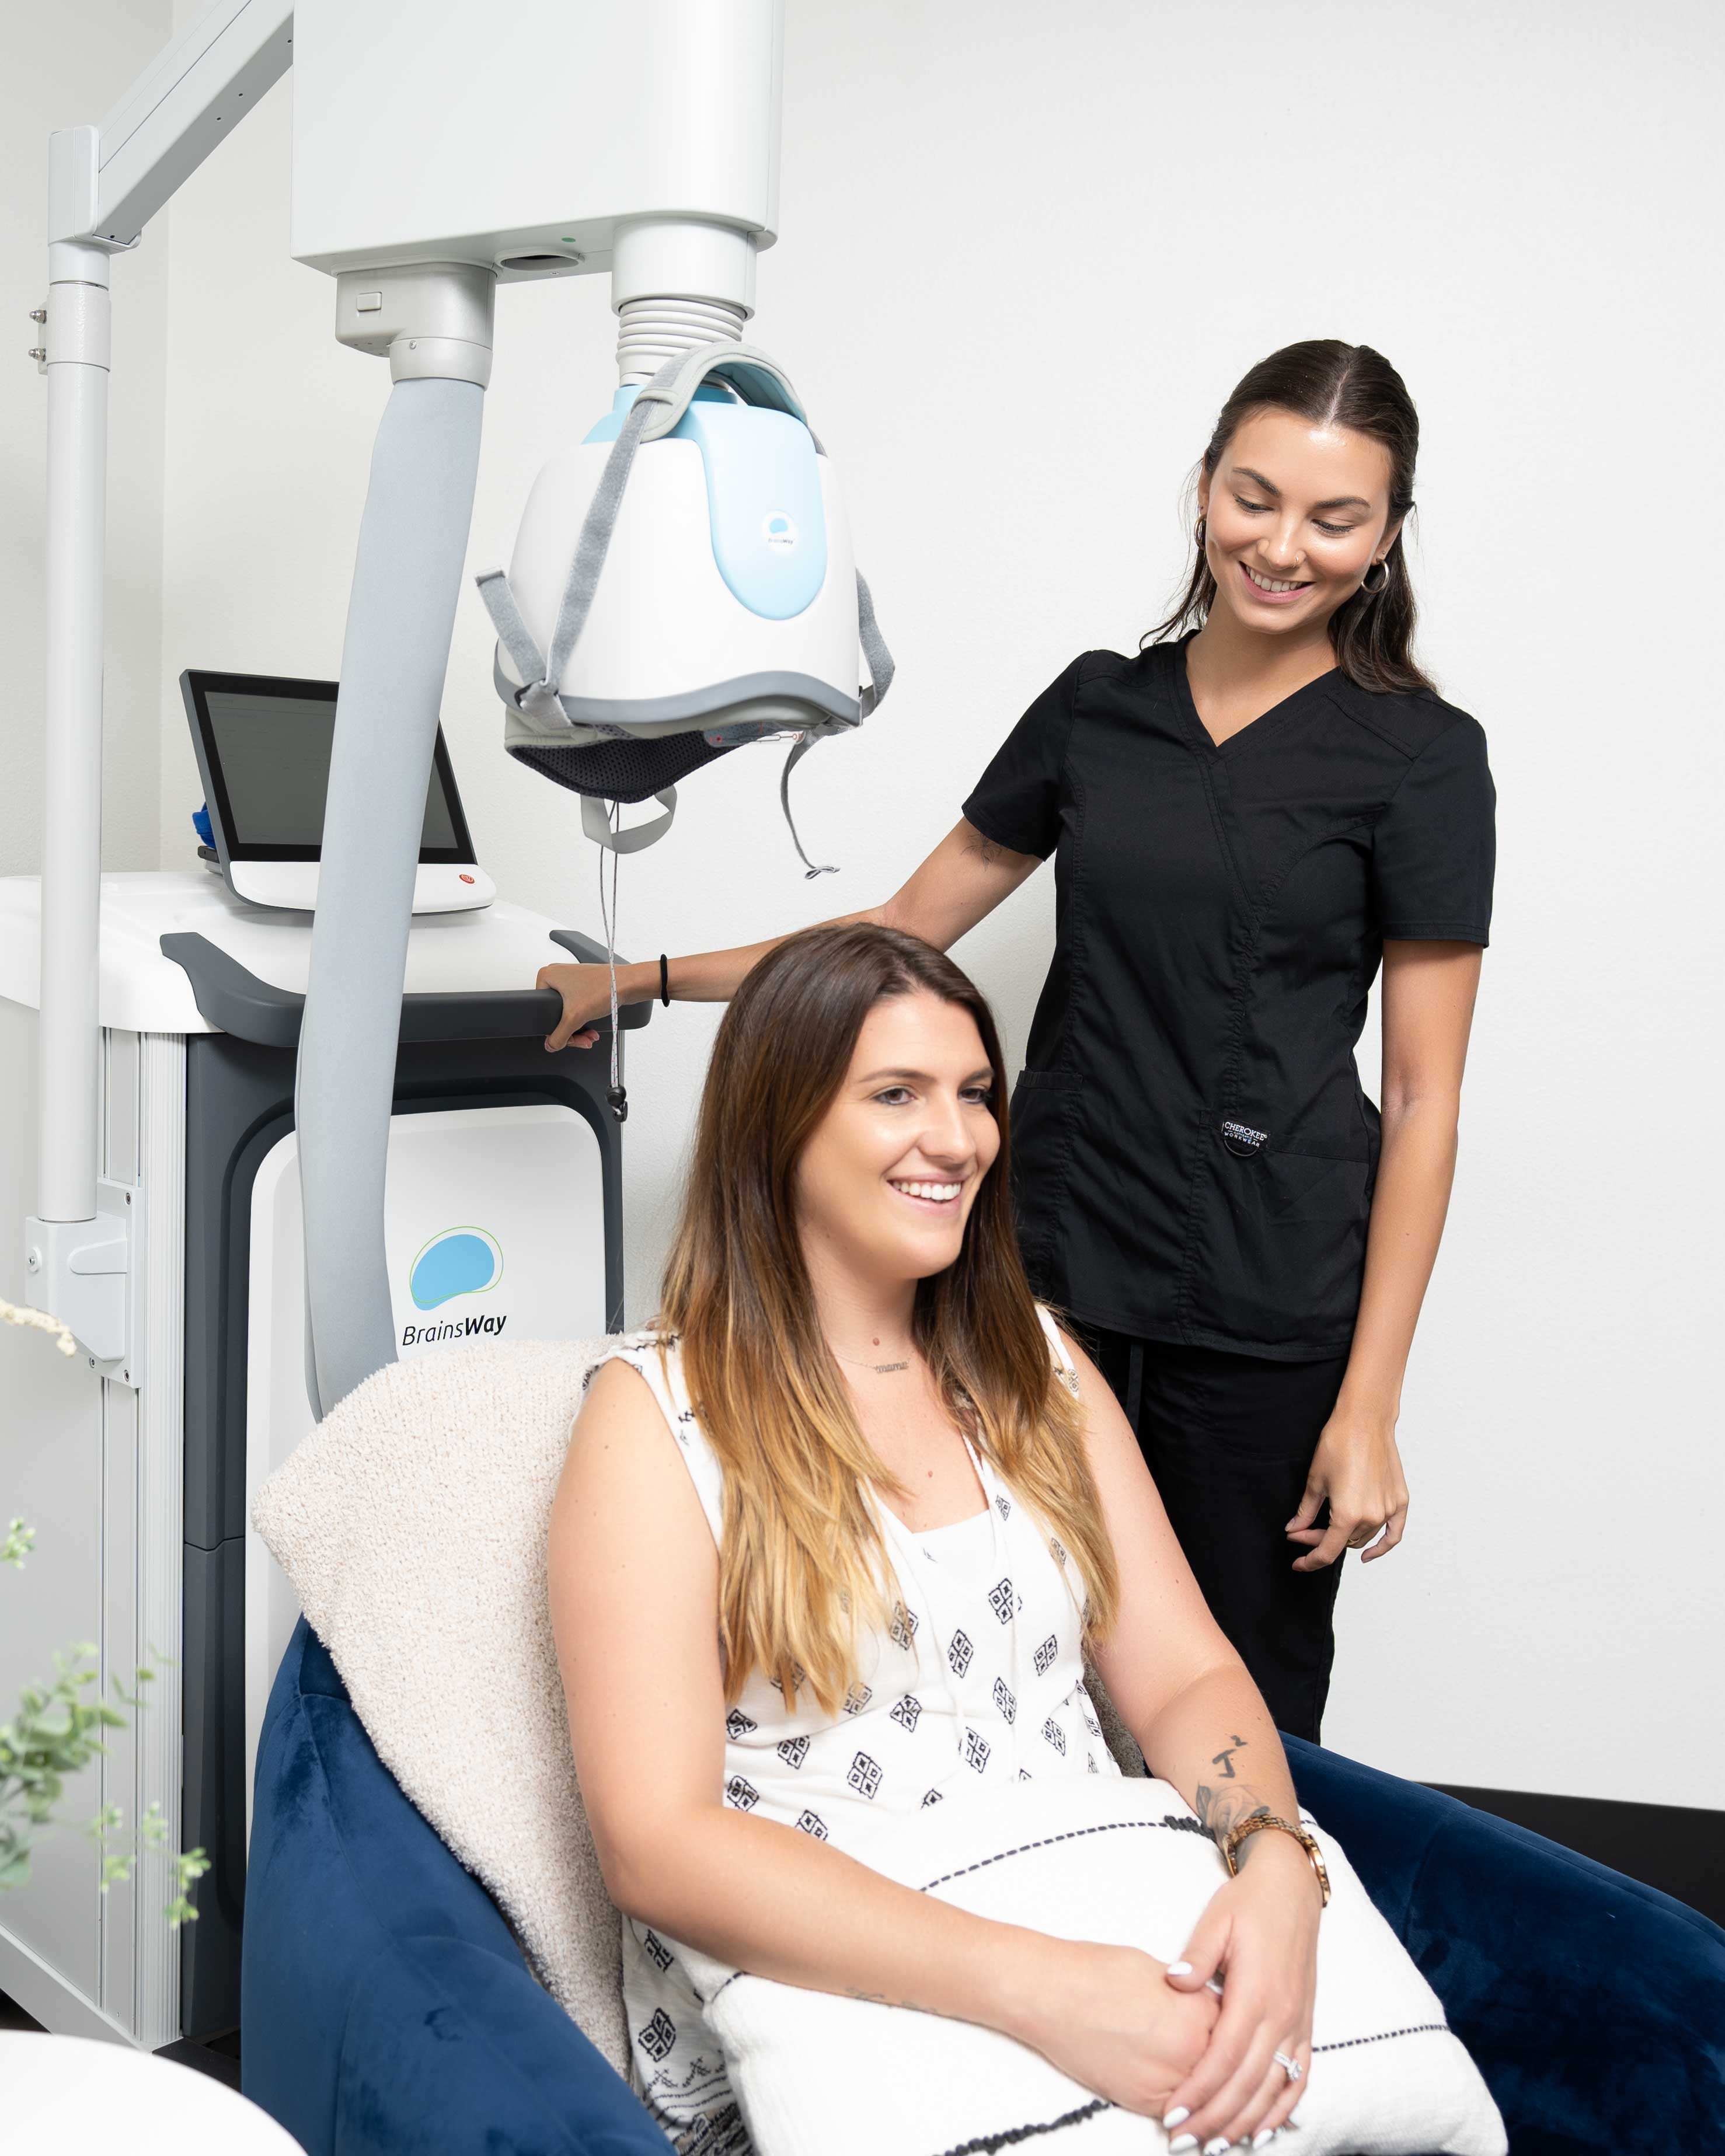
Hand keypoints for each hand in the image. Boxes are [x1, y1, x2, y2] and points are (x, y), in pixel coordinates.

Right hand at [536, 962, 606, 1051]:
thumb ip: (559, 1035)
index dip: (555, 1030)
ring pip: (568, 1013)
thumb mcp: (575, 1017)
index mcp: (547, 976)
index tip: (568, 1038)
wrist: (629, 984)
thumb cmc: (605, 987)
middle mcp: (558, 976)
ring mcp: (571, 980)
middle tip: (582, 1040)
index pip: (542, 1011)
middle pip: (555, 1015)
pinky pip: (578, 1008)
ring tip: (589, 1035)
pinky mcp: (583, 986)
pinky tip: (591, 1028)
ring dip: (579, 1029)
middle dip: (571, 1032)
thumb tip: (551, 1045)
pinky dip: (584, 1020)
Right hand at [1012, 1937, 1219, 2117]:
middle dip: (1228, 2071)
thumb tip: (1201, 2007)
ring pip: (1205, 2099)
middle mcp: (1190, 2051)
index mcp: (1199, 2012)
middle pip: (1226, 2070)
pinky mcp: (1142, 2101)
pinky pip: (1177, 2112)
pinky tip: (1188, 2109)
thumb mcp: (1158, 1972)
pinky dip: (1184, 2111)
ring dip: (1213, 2101)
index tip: (1240, 2037)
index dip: (1236, 2034)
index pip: (1236, 2032)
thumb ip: (1189, 1995)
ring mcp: (1167, 2081)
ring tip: (1223, 2104)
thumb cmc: (1098, 1973)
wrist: (1053, 1993)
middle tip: (1238, 2075)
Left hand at [1159, 1835, 1320, 2145]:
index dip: (1199, 2092)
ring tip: (1217, 2146)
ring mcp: (1299, 2023)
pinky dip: (1283, 2110)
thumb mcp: (1216, 1919)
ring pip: (1274, 2089)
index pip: (1224, 2057)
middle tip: (1185, 2143)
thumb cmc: (1248, 1904)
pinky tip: (1263, 2131)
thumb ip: (1197, 1955)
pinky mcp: (1306, 2025)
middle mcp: (1282, 2015)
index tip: (1172, 2116)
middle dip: (1216, 2118)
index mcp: (1256, 1991)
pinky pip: (1300, 2078)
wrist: (1292, 1889)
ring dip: (1246, 2123)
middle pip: (1248, 2083)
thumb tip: (1174, 1982)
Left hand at [1285, 1405, 1408, 1570]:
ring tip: (1326, 1524)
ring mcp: (1389, 1510)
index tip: (1298, 1563)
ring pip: (1363, 1537)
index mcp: (1347, 1515)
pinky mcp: (1400, 1501)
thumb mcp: (1315, 1481)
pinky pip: (1394, 1533)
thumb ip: (1305, 1512)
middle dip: (1320, 1540)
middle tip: (1301, 1529)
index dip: (1310, 1560)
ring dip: (1344, 1537)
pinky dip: (1382, 1546)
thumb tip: (1294, 1530)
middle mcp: (1371, 1517)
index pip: (1327, 1551)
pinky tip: (1369, 1553)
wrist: (1365, 1421)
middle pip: (1343, 1543)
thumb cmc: (1338, 1443)